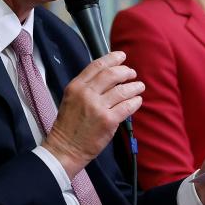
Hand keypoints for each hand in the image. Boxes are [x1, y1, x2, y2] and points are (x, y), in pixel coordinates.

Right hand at [43, 51, 143, 177]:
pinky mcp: (108, 121)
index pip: (97, 65)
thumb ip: (86, 87)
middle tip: (132, 73)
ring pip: (123, 90)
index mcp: (76, 86)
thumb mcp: (71, 99)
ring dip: (134, 86)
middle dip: (126, 71)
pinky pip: (127, 106)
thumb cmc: (68, 126)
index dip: (112, 58)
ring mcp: (98, 107)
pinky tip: (137, 101)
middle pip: (112, 74)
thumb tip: (107, 78)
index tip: (121, 56)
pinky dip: (135, 102)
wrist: (65, 148)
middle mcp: (86, 94)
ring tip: (139, 87)